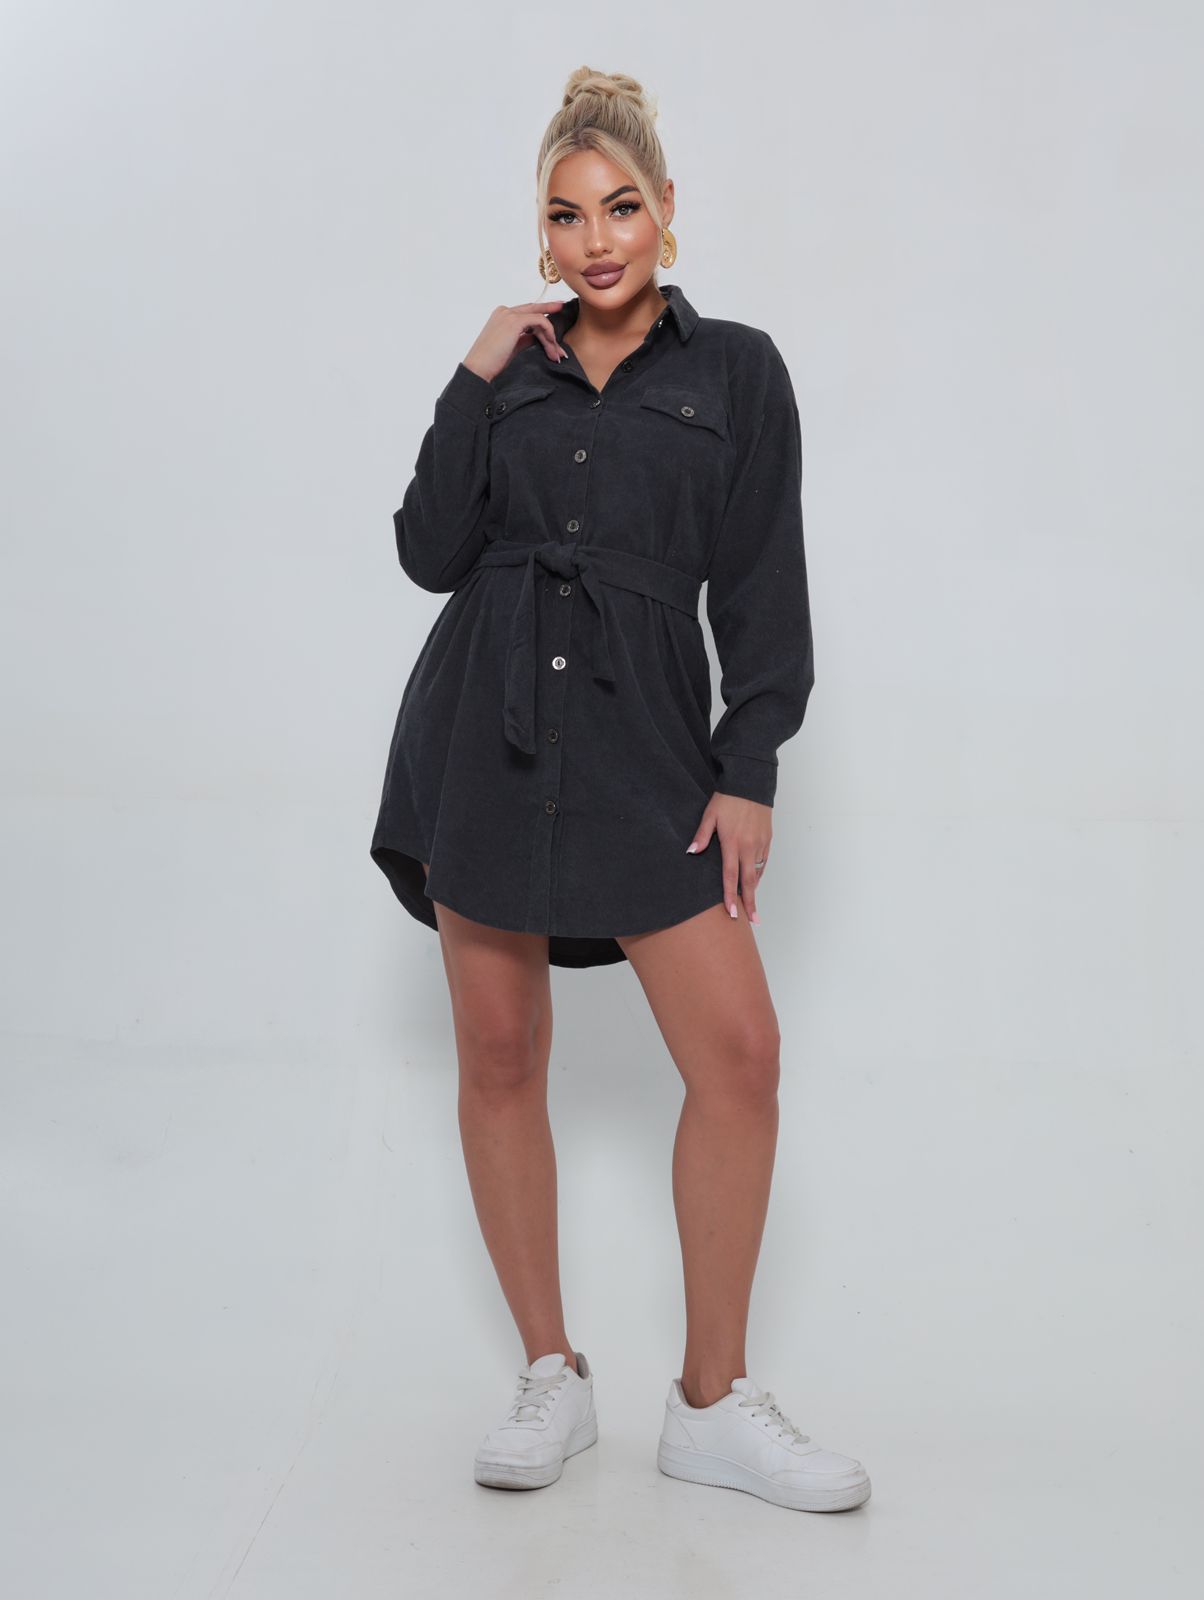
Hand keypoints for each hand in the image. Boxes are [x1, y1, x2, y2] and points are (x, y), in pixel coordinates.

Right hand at [462, 301, 568, 382]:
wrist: (479, 367)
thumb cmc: (492, 361)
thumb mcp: (512, 346)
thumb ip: (525, 337)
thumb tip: (539, 336)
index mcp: (502, 315)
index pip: (526, 311)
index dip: (541, 313)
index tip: (553, 313)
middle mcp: (505, 311)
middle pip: (534, 310)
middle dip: (550, 310)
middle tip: (562, 307)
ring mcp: (509, 314)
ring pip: (539, 318)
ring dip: (550, 336)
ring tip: (556, 353)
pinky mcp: (515, 321)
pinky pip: (539, 321)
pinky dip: (548, 332)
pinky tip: (552, 344)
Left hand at [687, 792, 771, 924]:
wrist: (751, 783)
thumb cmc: (728, 798)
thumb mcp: (710, 815)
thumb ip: (701, 836)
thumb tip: (691, 852)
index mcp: (733, 843)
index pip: (730, 876)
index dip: (730, 896)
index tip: (732, 913)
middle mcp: (749, 846)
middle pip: (749, 881)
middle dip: (750, 902)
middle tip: (753, 921)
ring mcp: (760, 843)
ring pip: (757, 872)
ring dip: (754, 889)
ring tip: (752, 905)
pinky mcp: (767, 838)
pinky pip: (763, 861)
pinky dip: (759, 873)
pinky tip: (754, 880)